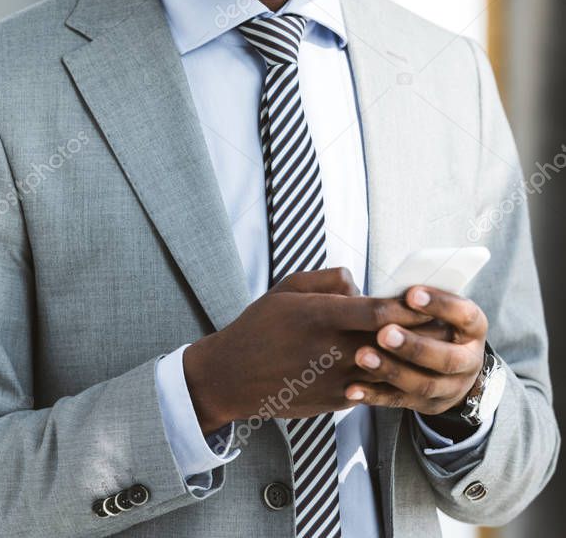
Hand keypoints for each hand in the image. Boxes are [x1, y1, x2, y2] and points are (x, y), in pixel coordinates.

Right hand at [182, 267, 435, 434]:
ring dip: (411, 358)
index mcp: (321, 316)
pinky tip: (400, 366)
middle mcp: (333, 350)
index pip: (380, 311)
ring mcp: (337, 380)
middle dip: (422, 332)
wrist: (234, 376)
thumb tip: (361, 284)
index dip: (409, 305)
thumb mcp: (288, 288)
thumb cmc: (260, 325)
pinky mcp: (338, 402)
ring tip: (434, 347)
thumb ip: (329, 280)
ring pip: (389, 370)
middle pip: (393, 342)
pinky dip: (389, 377)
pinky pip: (373, 387)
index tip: (427, 298)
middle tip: (446, 323)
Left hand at [344, 285, 487, 414]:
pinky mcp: (428, 406)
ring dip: (390, 370)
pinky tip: (353, 389)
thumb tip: (393, 286)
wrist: (454, 366)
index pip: (464, 316)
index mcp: (473, 329)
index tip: (411, 293)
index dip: (440, 305)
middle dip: (414, 346)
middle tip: (384, 333)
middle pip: (446, 358)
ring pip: (423, 385)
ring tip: (362, 356)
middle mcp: (468, 362)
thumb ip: (422, 297)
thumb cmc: (436, 322)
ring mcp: (450, 388)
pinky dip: (374, 396)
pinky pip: (399, 402)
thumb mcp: (440, 306)